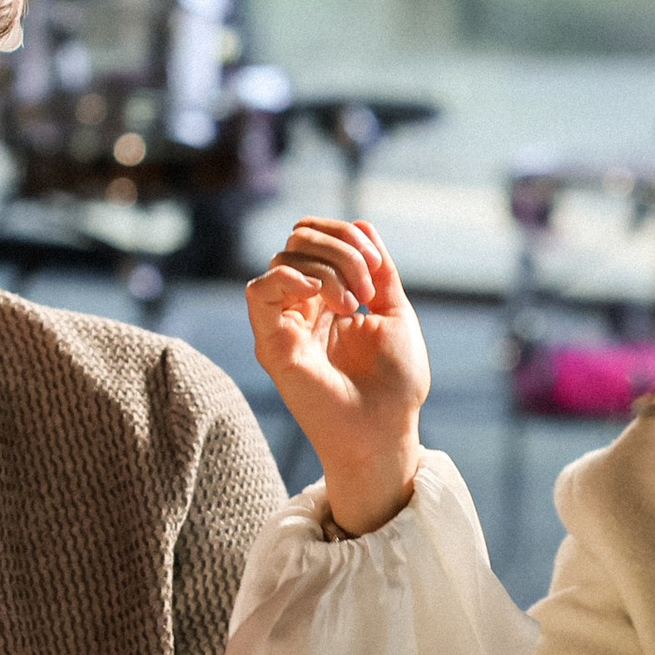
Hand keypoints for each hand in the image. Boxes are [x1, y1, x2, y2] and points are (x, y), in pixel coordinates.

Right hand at [244, 219, 430, 535]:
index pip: (316, 240)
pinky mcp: (271, 344)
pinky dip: (289, 279)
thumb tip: (362, 224)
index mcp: (329, 300)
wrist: (386, 431)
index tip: (377, 268)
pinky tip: (321, 296)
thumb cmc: (396, 384)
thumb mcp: (395, 312)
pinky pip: (258, 291)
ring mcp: (284, 325)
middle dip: (341, 249)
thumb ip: (379, 270)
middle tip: (368, 288)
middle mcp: (302, 309)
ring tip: (353, 303)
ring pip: (284, 258)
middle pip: (299, 240)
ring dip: (327, 266)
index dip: (345, 236)